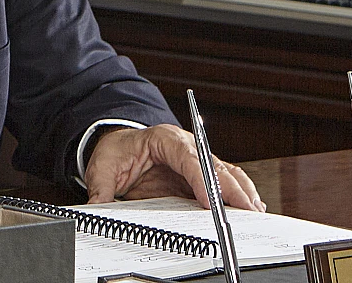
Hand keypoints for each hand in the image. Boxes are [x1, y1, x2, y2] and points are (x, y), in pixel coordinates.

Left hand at [84, 124, 264, 211]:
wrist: (120, 143)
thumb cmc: (117, 151)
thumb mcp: (103, 167)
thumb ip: (101, 188)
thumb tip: (96, 206)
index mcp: (165, 139)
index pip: (189, 159)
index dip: (202, 179)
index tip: (211, 200)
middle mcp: (187, 146)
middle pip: (214, 166)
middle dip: (232, 189)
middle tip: (247, 210)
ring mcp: (197, 158)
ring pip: (226, 172)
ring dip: (241, 191)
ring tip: (255, 211)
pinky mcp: (201, 172)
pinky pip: (225, 180)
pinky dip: (239, 192)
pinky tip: (250, 206)